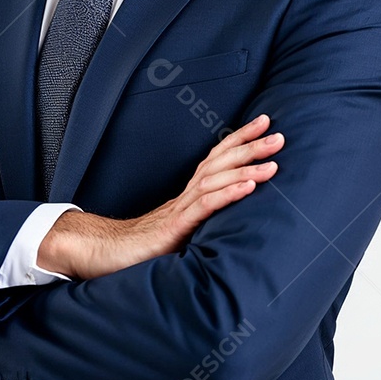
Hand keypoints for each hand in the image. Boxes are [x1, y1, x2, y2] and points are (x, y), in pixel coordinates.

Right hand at [37, 114, 282, 279]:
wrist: (100, 256)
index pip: (216, 159)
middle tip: (280, 134)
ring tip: (273, 160)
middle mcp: (184, 197)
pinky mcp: (172, 230)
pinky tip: (248, 187)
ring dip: (246, 167)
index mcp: (187, 196)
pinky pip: (204, 208)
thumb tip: (230, 226)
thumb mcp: (178, 235)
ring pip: (215, 180)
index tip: (264, 123)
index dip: (240, 139)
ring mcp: (178, 211)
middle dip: (250, 146)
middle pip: (219, 163)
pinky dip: (228, 194)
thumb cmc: (138, 249)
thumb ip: (199, 226)